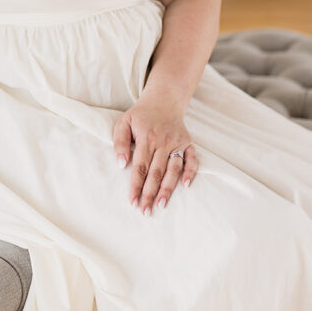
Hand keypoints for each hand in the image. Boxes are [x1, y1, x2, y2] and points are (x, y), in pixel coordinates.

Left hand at [112, 90, 197, 212]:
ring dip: (168, 188)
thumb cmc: (140, 115)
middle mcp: (163, 142)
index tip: (133, 202)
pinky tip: (186, 185)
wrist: (163, 99)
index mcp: (146, 138)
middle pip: (156, 172)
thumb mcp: (124, 122)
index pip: (140, 167)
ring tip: (161, 204)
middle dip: (150, 193)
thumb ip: (119, 142)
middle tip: (145, 211)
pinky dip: (191, 172)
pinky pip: (192, 159)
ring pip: (173, 169)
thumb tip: (121, 164)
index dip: (136, 185)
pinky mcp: (188, 142)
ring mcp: (177, 142)